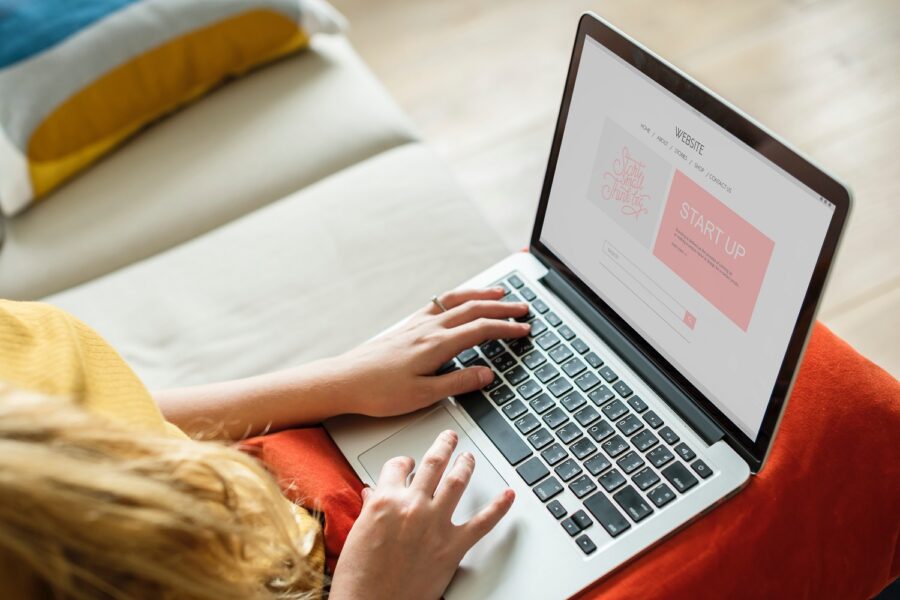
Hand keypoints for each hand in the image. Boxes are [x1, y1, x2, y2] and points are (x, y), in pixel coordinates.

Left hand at [330, 288, 529, 416]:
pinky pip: (438, 304)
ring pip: (456, 301)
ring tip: (499, 294)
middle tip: (523, 308)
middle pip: (473, 310)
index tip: (525, 329)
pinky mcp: (406, 327)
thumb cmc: (379, 392)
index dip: (507, 329)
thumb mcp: (423, 396)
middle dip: (502, 308)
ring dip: (481, 295)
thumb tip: (487, 374)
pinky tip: (459, 300)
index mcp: (437, 345)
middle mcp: (428, 329)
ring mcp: (417, 325)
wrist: (344, 380)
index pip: (481, 330)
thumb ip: (458, 383)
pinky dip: (457, 298)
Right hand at [330, 430, 514, 599]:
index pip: (398, 465)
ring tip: (470, 458)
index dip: (405, 462)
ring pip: (457, 482)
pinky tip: (508, 496)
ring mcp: (435, 524)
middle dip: (443, 446)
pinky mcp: (452, 547)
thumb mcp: (357, 533)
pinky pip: (482, 523)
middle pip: (433, 464)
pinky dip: (498, 508)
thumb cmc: (359, 577)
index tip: (409, 463)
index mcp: (385, 500)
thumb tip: (374, 496)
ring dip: (466, 465)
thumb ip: (370, 509)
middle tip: (450, 438)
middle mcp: (412, 506)